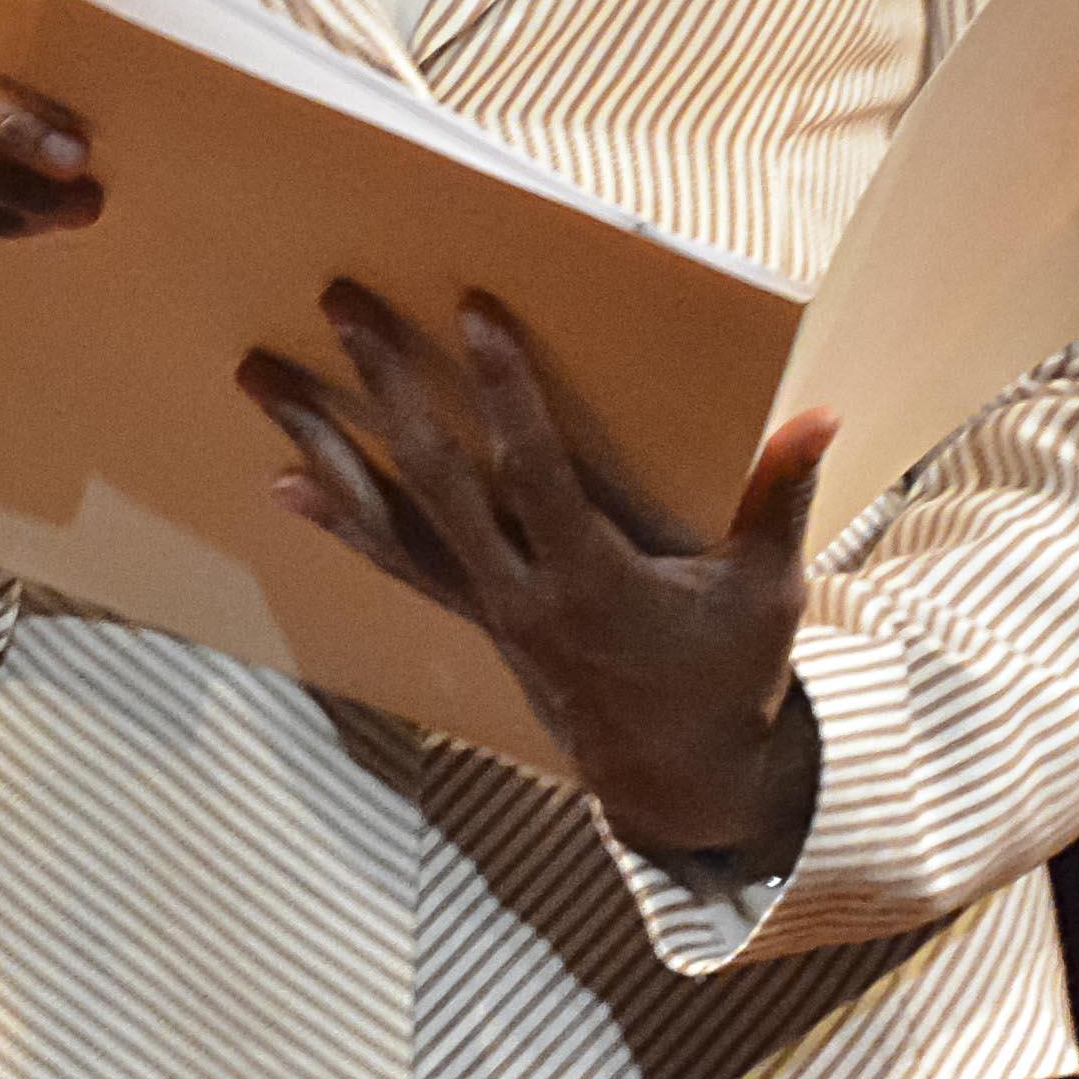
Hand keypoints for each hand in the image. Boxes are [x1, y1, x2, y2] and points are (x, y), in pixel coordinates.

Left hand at [238, 283, 832, 870]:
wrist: (678, 777)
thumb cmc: (729, 674)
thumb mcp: (767, 592)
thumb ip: (780, 496)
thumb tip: (819, 412)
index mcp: (594, 581)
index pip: (535, 471)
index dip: (505, 391)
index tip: (471, 311)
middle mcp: (520, 591)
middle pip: (436, 475)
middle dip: (386, 384)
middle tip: (343, 301)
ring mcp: (483, 604)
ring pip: (387, 513)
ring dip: (322, 440)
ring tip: (259, 375)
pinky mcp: (468, 612)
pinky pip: (390, 558)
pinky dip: (337, 516)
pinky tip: (284, 476)